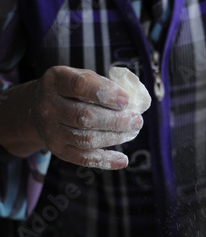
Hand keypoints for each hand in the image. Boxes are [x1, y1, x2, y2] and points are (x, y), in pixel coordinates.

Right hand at [0, 66, 144, 168]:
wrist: (37, 108)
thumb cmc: (70, 90)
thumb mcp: (80, 76)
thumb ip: (103, 84)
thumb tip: (134, 100)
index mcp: (56, 81)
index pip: (80, 86)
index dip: (106, 93)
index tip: (126, 100)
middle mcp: (49, 106)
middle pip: (85, 117)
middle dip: (116, 120)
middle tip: (137, 120)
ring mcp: (52, 131)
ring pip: (87, 139)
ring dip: (115, 137)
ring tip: (133, 131)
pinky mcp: (59, 150)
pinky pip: (84, 159)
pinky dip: (106, 161)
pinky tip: (123, 159)